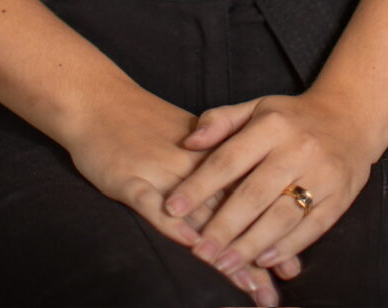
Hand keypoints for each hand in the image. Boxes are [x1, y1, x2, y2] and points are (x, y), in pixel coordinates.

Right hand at [63, 81, 289, 305]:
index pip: (244, 196)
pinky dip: (172, 223)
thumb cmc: (141, 123)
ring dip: (224, 251)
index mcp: (207, 155)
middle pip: (228, 211)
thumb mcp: (184, 142)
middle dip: (252, 254)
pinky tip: (191, 243)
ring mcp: (159, 172)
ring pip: (198, 216)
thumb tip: (245, 207)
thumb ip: (212, 172)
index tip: (290, 269)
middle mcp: (189, 165)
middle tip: (272, 292)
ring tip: (248, 284)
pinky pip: (153, 204)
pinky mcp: (129, 179)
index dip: (266, 232)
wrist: (97, 99)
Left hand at [162, 90, 372, 281]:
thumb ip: (220, 121)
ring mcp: (322, 175)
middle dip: (223, 226)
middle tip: (199, 251)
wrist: (351, 118)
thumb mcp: (256, 108)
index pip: (229, 158)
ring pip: (281, 216)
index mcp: (272, 124)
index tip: (173, 208)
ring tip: (224, 265)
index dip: (199, 185)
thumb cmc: (292, 118)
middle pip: (254, 193)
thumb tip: (188, 142)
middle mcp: (297, 149)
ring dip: (250, 244)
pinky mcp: (340, 198)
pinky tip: (262, 260)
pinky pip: (310, 228)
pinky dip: (285, 247)